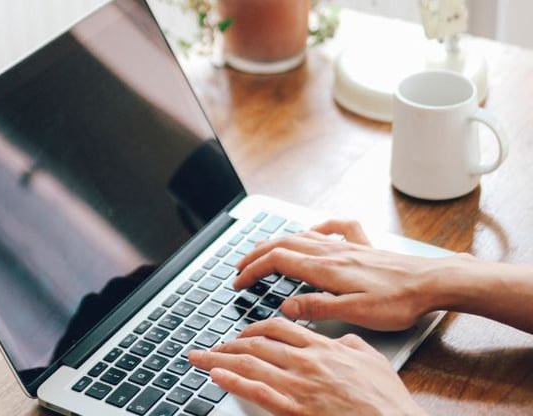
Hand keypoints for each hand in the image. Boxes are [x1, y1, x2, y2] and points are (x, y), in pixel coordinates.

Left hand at [189, 318, 426, 415]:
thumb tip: (337, 337)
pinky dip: (233, 382)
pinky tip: (216, 377)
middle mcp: (305, 361)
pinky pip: (256, 391)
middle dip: (228, 343)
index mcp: (322, 347)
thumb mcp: (371, 358)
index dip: (254, 327)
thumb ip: (349, 343)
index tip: (242, 333)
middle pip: (256, 344)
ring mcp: (297, 385)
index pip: (278, 327)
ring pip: (250, 364)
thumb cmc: (384, 398)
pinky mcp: (293, 409)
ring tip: (200, 357)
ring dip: (220, 359)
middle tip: (211, 345)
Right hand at [234, 220, 450, 330]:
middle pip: (283, 243)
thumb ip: (318, 307)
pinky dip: (318, 226)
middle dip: (256, 254)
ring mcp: (347, 246)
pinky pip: (335, 228)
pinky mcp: (362, 246)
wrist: (432, 282)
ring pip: (302, 235)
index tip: (238, 282)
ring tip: (262, 249)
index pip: (277, 262)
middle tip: (239, 267)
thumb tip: (286, 306)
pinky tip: (313, 230)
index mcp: (326, 269)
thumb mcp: (356, 313)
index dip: (253, 270)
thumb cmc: (398, 300)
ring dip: (277, 241)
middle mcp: (332, 252)